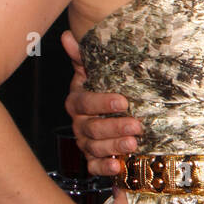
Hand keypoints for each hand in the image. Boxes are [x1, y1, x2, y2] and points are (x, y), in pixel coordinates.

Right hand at [61, 29, 141, 174]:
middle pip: (92, 128)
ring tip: (134, 143)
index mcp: (77, 101)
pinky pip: (93, 167)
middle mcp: (79, 123)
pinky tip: (118, 166)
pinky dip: (105, 168)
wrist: (108, 113)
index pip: (85, 102)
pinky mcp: (92, 160)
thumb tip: (67, 35)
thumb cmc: (102, 89)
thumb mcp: (95, 72)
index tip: (123, 101)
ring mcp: (84, 143)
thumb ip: (82, 56)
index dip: (102, 103)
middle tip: (136, 125)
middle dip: (114, 127)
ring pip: (94, 147)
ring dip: (114, 147)